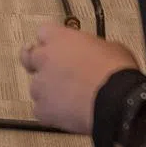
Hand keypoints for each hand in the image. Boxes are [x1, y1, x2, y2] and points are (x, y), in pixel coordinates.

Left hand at [19, 22, 138, 133]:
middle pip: (29, 58)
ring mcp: (41, 85)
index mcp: (59, 38)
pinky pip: (41, 110)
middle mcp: (44, 59)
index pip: (43, 32)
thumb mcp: (110, 47)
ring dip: (48, 91)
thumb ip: (91, 47)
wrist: (116, 101)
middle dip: (38, 64)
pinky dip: (51, 112)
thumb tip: (94, 53)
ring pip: (36, 87)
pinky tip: (67, 114)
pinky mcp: (43, 109)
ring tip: (68, 98)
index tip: (57, 47)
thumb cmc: (117, 72)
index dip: (51, 41)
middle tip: (51, 71)